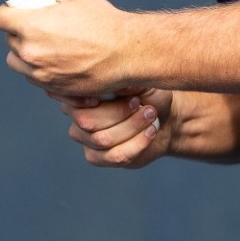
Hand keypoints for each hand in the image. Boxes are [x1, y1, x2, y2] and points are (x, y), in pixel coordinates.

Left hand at [0, 0, 134, 97]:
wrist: (126, 53)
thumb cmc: (104, 23)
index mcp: (31, 25)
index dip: (5, 12)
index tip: (12, 11)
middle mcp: (30, 52)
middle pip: (7, 40)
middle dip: (20, 32)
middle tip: (41, 26)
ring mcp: (40, 73)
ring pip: (18, 62)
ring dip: (27, 53)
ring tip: (50, 45)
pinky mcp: (52, 88)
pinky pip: (34, 77)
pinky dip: (41, 69)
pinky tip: (61, 60)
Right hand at [57, 89, 172, 167]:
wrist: (164, 119)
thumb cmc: (148, 96)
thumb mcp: (141, 82)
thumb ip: (126, 82)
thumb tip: (118, 83)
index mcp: (80, 93)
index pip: (75, 99)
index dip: (89, 100)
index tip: (122, 98)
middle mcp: (76, 116)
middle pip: (87, 121)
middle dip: (119, 114)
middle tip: (142, 106)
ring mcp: (84, 139)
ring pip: (103, 140)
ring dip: (132, 128)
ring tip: (150, 116)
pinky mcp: (96, 158)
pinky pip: (114, 156)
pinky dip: (136, 144)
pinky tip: (149, 132)